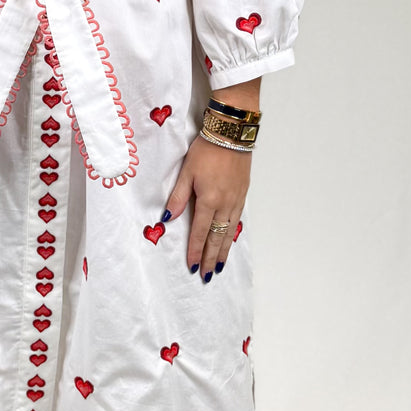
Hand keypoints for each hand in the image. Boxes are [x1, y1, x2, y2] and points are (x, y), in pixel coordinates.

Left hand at [165, 135, 251, 278]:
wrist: (231, 134)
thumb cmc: (206, 150)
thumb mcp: (187, 171)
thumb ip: (178, 196)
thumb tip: (168, 218)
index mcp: (208, 200)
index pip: (200, 232)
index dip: (196, 251)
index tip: (193, 266)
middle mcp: (224, 204)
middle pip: (217, 238)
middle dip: (211, 258)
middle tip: (207, 275)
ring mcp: (236, 200)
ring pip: (229, 232)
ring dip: (223, 251)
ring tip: (219, 266)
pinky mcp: (243, 194)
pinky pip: (236, 221)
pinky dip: (232, 235)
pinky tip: (229, 241)